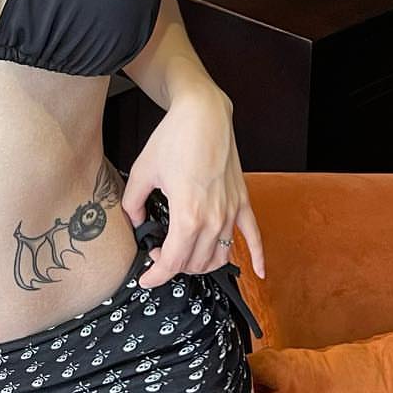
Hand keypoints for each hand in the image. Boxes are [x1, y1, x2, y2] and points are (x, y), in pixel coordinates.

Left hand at [119, 81, 264, 288]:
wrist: (204, 114)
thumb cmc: (173, 138)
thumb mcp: (142, 172)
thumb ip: (133, 204)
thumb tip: (137, 222)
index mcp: (188, 215)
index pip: (172, 262)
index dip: (155, 276)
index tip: (145, 278)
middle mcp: (214, 218)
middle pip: (195, 263)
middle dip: (173, 266)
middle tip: (157, 254)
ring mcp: (231, 211)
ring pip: (220, 256)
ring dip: (201, 264)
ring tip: (184, 254)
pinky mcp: (242, 201)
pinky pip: (253, 235)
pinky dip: (257, 257)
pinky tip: (259, 272)